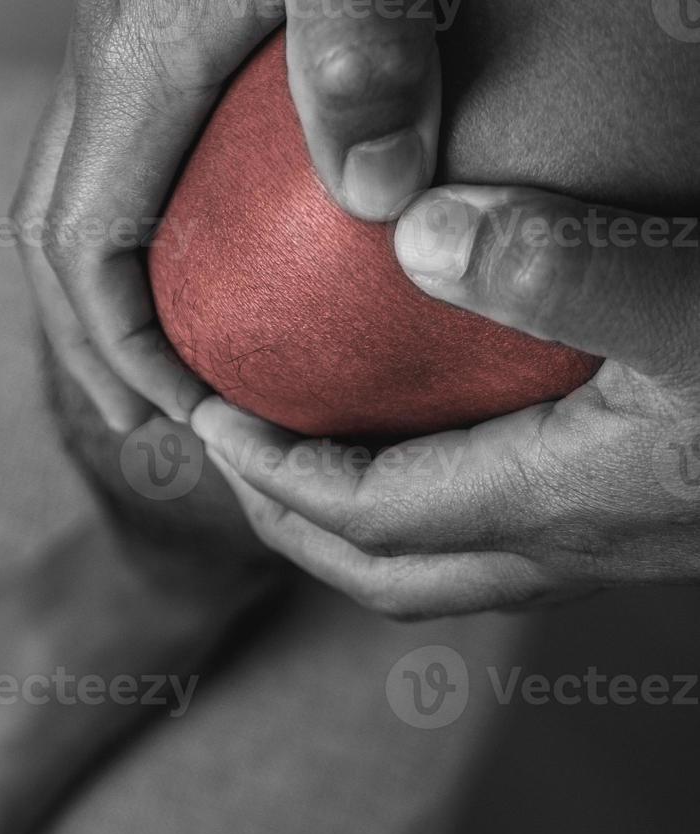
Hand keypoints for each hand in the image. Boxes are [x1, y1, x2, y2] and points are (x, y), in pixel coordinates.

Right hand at [13, 0, 443, 431]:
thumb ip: (365, 57)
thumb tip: (378, 198)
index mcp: (135, 67)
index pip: (84, 248)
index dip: (122, 350)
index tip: (190, 411)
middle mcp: (104, 57)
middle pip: (48, 229)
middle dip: (87, 338)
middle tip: (140, 419)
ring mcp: (119, 34)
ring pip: (68, 185)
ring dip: (95, 282)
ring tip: (154, 350)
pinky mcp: (151, 18)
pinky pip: (112, 145)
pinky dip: (130, 219)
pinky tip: (197, 238)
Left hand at [193, 185, 699, 619]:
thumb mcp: (692, 303)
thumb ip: (558, 272)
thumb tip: (412, 237)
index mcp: (549, 501)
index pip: (357, 509)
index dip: (268, 467)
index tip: (206, 414)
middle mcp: (566, 548)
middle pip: (379, 570)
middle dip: (287, 519)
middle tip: (230, 456)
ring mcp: (606, 550)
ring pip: (437, 572)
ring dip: (352, 528)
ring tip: (310, 459)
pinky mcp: (640, 527)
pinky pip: (493, 546)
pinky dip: (426, 513)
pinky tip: (440, 446)